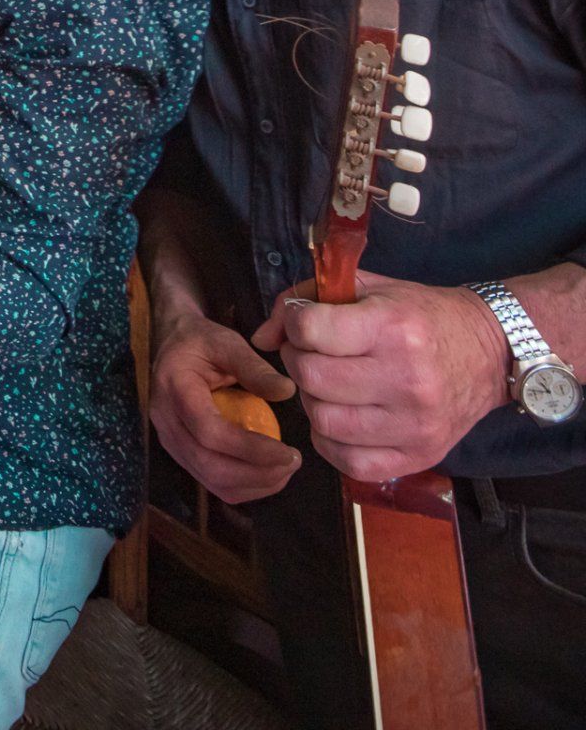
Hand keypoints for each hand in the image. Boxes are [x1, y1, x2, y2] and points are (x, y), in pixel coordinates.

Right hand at [149, 307, 300, 504]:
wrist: (170, 344)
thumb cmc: (201, 341)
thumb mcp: (227, 343)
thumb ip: (255, 367)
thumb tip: (287, 391)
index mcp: (174, 388)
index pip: (209, 432)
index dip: (250, 449)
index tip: (287, 452)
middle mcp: (165, 421)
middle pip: (210, 465)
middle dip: (257, 474)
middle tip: (292, 463)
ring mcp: (169, 440)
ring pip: (211, 481)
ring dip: (253, 484)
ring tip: (284, 469)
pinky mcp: (180, 452)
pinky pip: (211, 482)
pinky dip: (243, 486)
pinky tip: (266, 472)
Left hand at [255, 270, 508, 482]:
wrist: (490, 353)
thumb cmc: (421, 315)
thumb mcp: (368, 288)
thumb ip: (306, 300)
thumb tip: (262, 338)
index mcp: (393, 328)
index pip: (310, 331)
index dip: (295, 325)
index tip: (306, 325)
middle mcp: (406, 379)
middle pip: (311, 379)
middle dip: (299, 362)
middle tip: (314, 355)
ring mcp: (415, 424)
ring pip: (325, 422)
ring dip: (313, 402)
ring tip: (330, 386)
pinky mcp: (421, 456)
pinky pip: (351, 463)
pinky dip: (333, 443)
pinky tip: (342, 419)